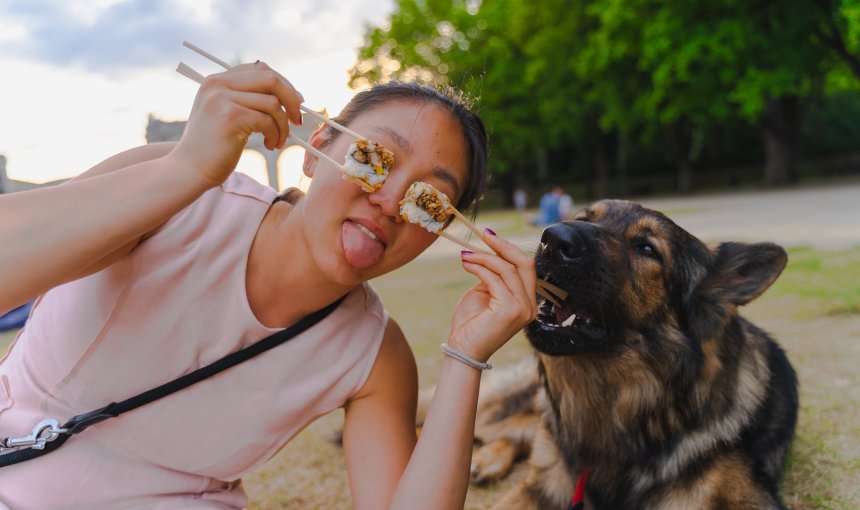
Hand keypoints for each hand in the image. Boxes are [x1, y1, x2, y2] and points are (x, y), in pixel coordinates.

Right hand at [167, 62, 303, 186]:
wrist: (189, 170)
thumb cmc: (213, 147)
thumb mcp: (226, 114)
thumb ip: (247, 99)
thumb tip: (291, 94)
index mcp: (216, 80)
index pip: (260, 69)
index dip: (284, 85)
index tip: (295, 103)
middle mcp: (217, 84)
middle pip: (271, 79)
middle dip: (292, 99)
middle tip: (297, 120)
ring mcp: (222, 99)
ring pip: (273, 103)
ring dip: (283, 125)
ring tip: (277, 141)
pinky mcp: (230, 117)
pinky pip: (268, 120)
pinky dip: (275, 134)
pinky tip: (269, 145)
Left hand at [448, 230, 537, 361]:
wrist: (462, 350)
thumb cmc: (471, 324)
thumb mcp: (484, 293)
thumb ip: (492, 276)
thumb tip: (490, 253)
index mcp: (527, 302)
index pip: (525, 267)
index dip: (509, 248)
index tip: (489, 236)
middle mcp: (530, 306)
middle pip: (524, 264)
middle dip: (503, 246)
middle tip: (484, 234)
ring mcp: (523, 309)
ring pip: (508, 269)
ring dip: (484, 257)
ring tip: (465, 255)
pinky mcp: (510, 310)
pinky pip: (495, 279)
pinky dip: (479, 267)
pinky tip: (466, 264)